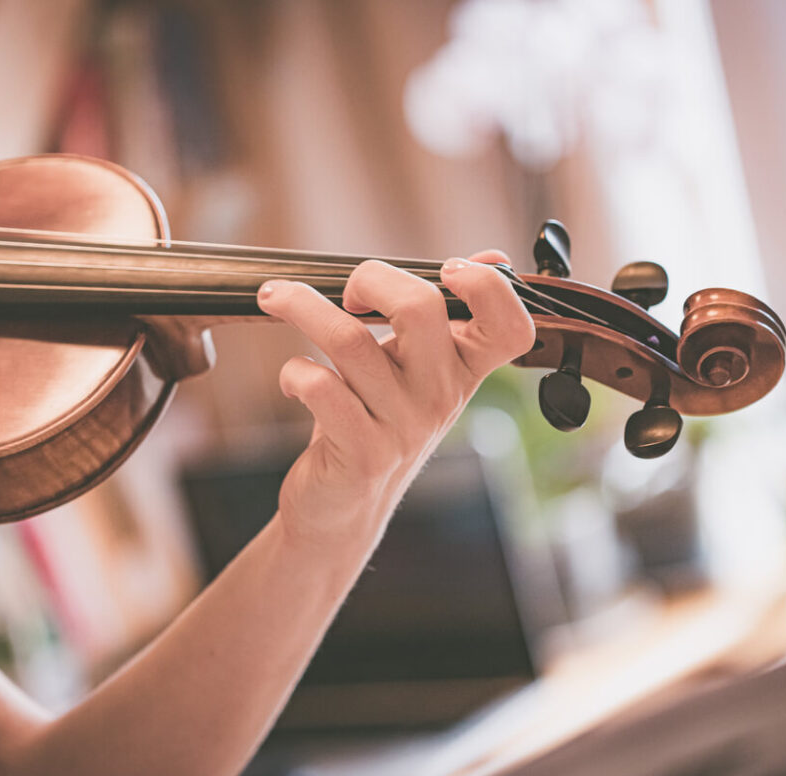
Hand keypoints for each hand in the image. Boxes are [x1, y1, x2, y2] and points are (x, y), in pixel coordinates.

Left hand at [256, 251, 534, 551]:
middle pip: (420, 307)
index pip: (509, 326)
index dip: (487, 286)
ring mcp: (402, 426)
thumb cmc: (377, 424)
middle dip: (370, 277)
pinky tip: (294, 375)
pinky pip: (320, 388)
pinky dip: (295, 370)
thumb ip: (448, 317)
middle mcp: (440, 396)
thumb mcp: (419, 371)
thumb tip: (494, 257)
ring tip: (276, 299)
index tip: (446, 269)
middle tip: (347, 292)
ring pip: (351, 340)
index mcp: (464, 370)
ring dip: (303, 307)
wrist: (343, 508)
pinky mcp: (360, 450)